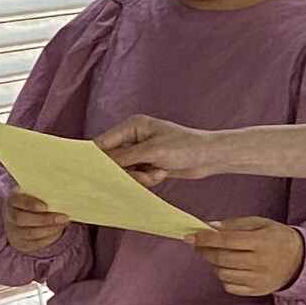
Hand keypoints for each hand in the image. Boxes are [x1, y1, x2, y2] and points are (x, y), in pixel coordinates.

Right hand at [3, 190, 70, 253]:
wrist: (20, 215)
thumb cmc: (33, 201)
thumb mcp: (34, 194)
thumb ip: (43, 194)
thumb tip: (61, 197)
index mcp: (12, 200)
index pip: (18, 201)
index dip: (30, 204)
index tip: (45, 206)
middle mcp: (9, 216)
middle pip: (22, 219)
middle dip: (45, 220)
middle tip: (63, 217)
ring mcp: (13, 232)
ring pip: (30, 233)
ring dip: (50, 229)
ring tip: (63, 223)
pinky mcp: (21, 244)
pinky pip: (35, 243)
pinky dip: (49, 238)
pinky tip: (59, 230)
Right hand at [97, 115, 224, 185]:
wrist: (210, 157)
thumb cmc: (185, 147)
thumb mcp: (152, 151)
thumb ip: (124, 158)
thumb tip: (102, 165)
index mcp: (132, 126)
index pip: (103, 142)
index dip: (97, 158)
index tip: (94, 174)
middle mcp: (133, 137)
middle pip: (113, 159)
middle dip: (127, 171)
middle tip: (144, 174)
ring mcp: (140, 151)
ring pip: (125, 171)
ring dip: (140, 177)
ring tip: (158, 172)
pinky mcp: (148, 163)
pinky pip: (136, 176)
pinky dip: (147, 179)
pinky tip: (162, 173)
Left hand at [189, 217, 304, 298]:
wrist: (300, 260)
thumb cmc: (276, 238)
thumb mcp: (260, 223)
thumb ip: (234, 225)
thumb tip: (210, 227)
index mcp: (261, 242)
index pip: (226, 241)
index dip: (205, 239)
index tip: (190, 236)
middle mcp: (260, 262)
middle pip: (222, 258)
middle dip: (205, 251)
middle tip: (199, 245)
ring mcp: (258, 279)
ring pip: (223, 274)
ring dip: (214, 264)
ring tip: (218, 256)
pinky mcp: (257, 291)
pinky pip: (230, 287)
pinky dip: (224, 277)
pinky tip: (230, 268)